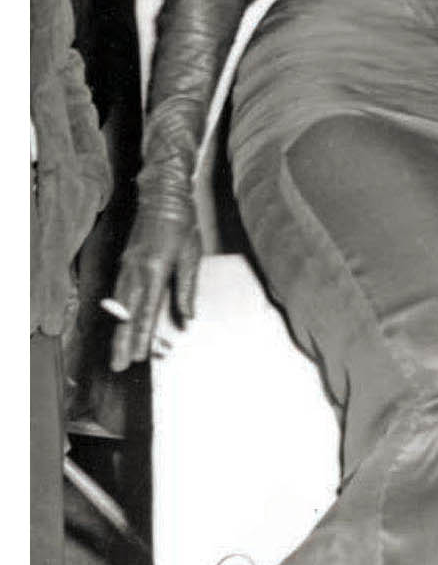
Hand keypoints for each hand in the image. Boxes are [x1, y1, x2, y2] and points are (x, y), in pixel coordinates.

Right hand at [108, 198, 198, 371]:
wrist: (163, 199)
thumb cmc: (182, 226)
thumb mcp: (192, 256)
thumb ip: (187, 288)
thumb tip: (188, 317)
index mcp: (155, 270)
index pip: (148, 310)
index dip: (143, 335)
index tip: (140, 356)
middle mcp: (136, 271)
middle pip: (128, 314)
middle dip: (123, 342)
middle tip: (119, 366)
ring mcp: (127, 268)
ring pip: (121, 307)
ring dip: (119, 331)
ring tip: (118, 354)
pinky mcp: (125, 264)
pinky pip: (121, 295)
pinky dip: (120, 314)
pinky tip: (119, 327)